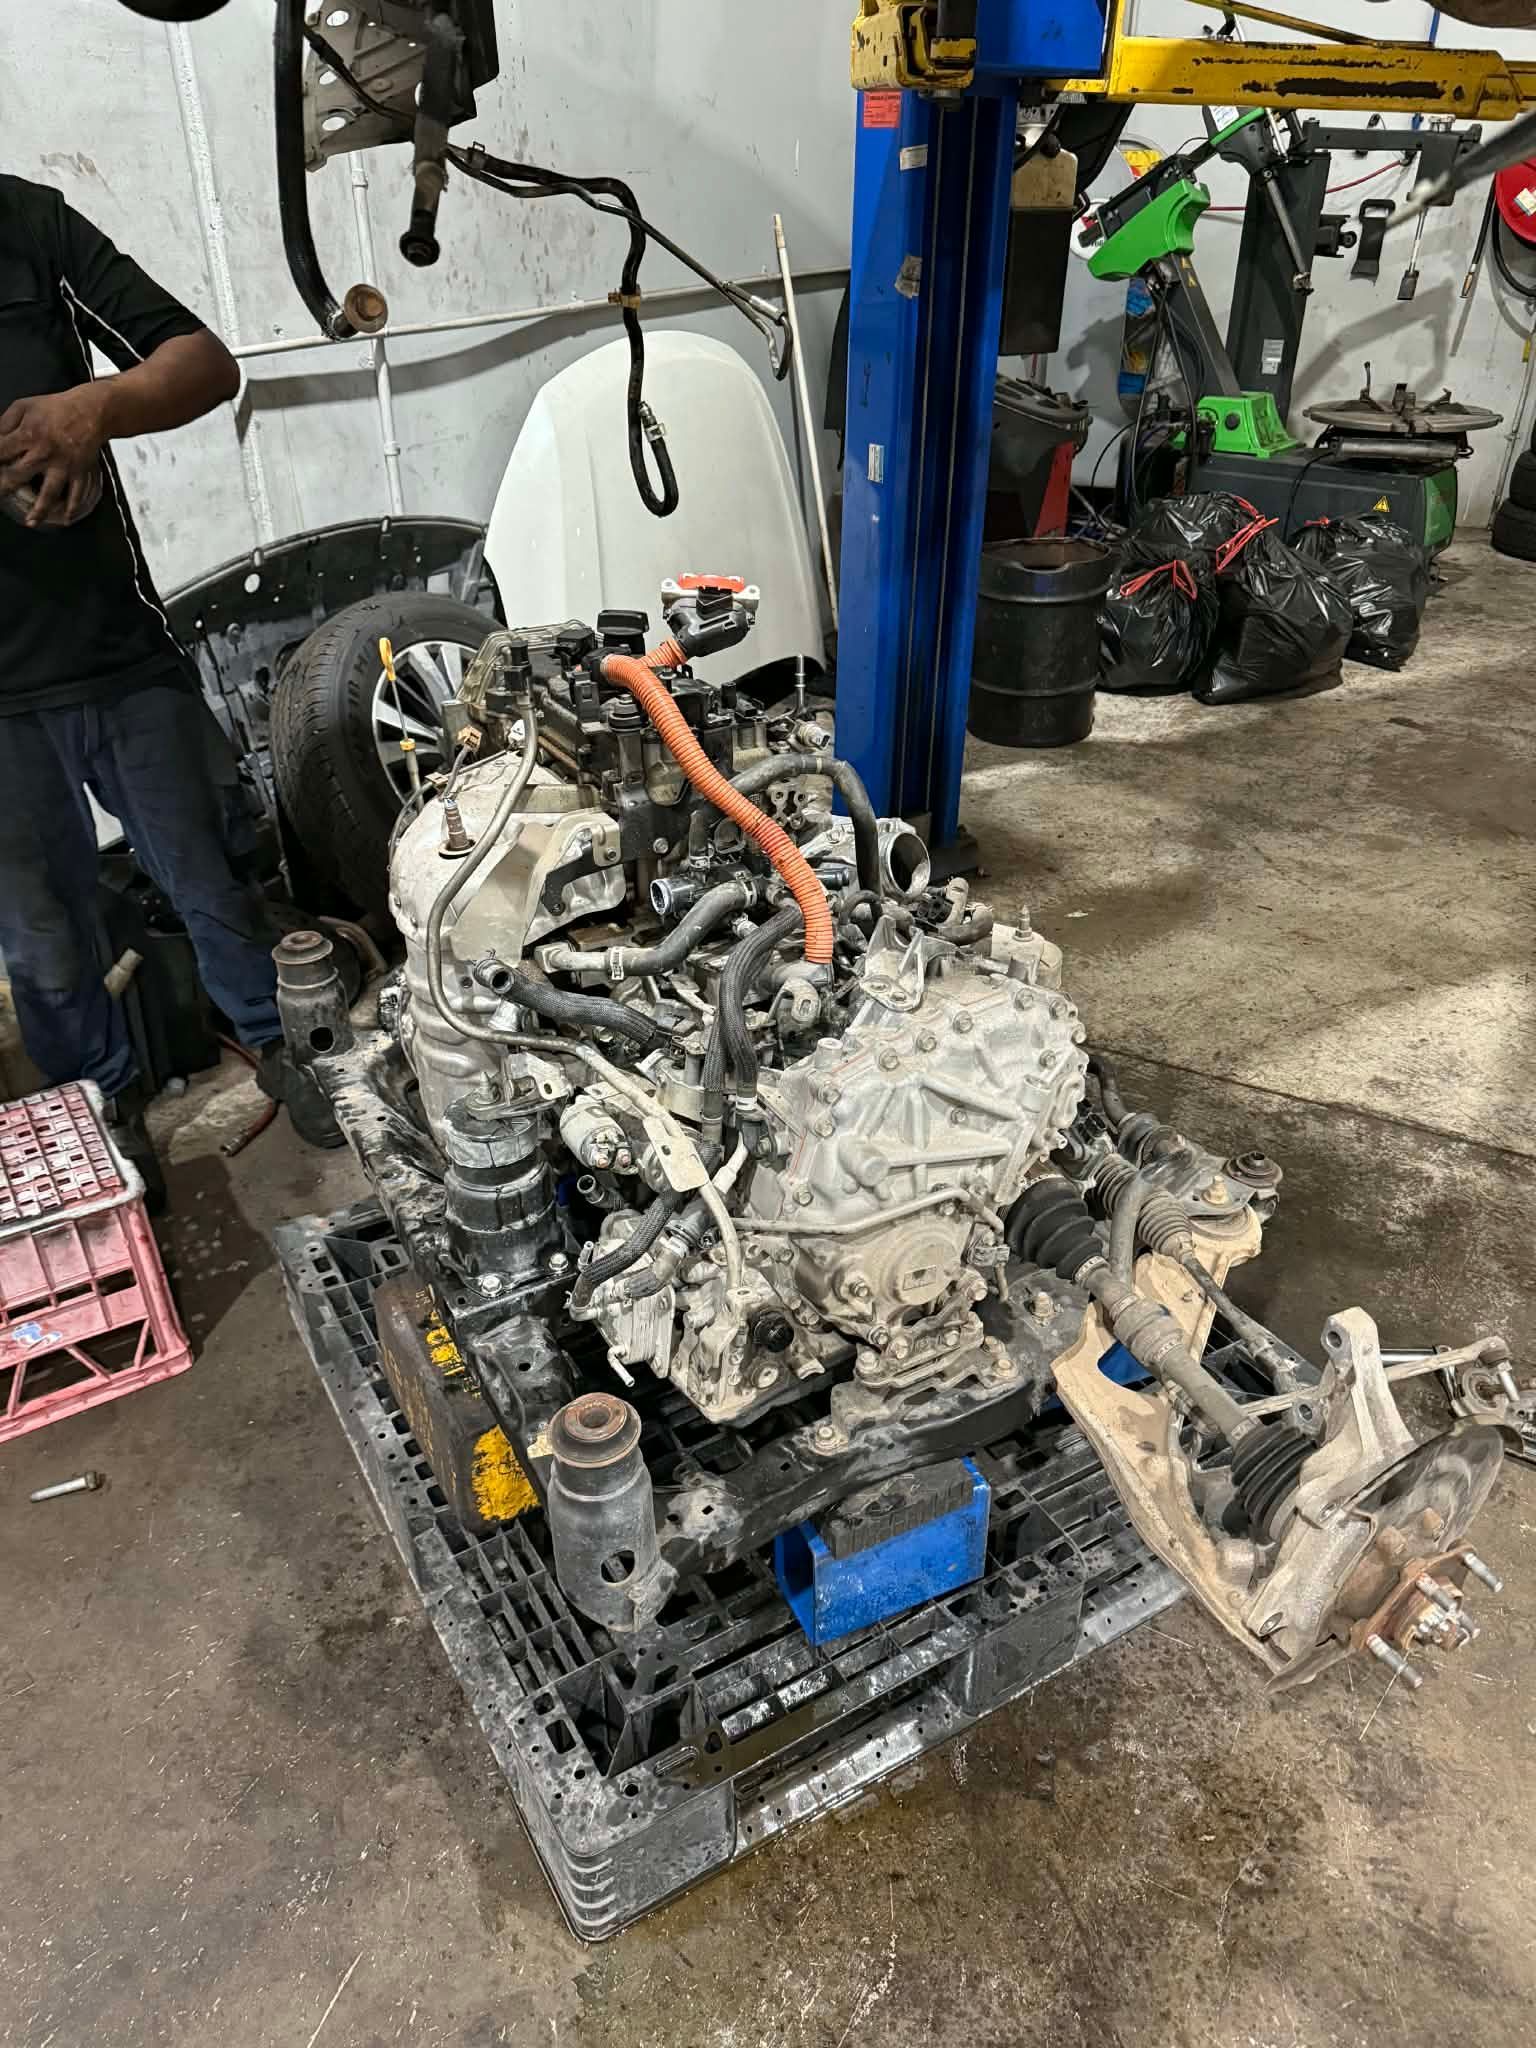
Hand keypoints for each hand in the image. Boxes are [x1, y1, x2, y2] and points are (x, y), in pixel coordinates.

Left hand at [0, 386, 108, 526]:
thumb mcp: (23, 407)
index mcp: (27, 435)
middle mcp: (44, 453)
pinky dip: (72, 507)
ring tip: (31, 523)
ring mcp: (63, 465)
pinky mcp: (79, 472)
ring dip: (39, 510)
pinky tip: (66, 519)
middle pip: (18, 476)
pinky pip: (77, 493)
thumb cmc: (55, 408)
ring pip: (49, 492)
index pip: (0, 451)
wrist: (91, 410)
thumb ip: (4, 423)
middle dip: (4, 487)